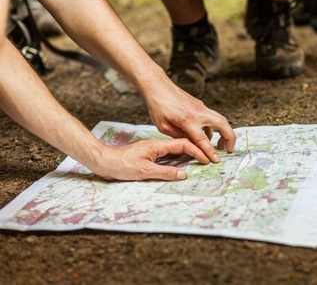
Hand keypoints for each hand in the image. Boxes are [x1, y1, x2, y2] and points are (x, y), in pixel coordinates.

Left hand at [92, 138, 209, 180]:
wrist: (104, 161)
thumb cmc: (121, 165)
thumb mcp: (144, 171)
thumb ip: (165, 173)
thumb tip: (184, 174)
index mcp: (158, 145)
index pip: (183, 144)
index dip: (197, 151)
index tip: (207, 159)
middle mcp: (157, 145)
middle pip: (182, 145)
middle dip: (197, 150)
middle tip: (208, 159)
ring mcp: (154, 149)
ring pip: (176, 150)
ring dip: (188, 155)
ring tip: (200, 161)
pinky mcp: (150, 154)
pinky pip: (168, 155)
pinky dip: (178, 159)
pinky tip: (182, 164)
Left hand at [144, 76, 235, 162]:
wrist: (158, 85)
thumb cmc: (157, 105)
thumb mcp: (163, 126)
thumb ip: (179, 136)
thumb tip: (191, 144)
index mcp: (188, 119)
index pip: (203, 139)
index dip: (210, 151)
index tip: (216, 160)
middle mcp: (199, 112)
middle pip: (223, 125)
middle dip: (230, 138)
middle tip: (228, 150)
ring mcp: (201, 107)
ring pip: (221, 120)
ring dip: (224, 133)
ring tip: (219, 145)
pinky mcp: (200, 105)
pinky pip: (212, 118)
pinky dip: (214, 128)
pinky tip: (207, 135)